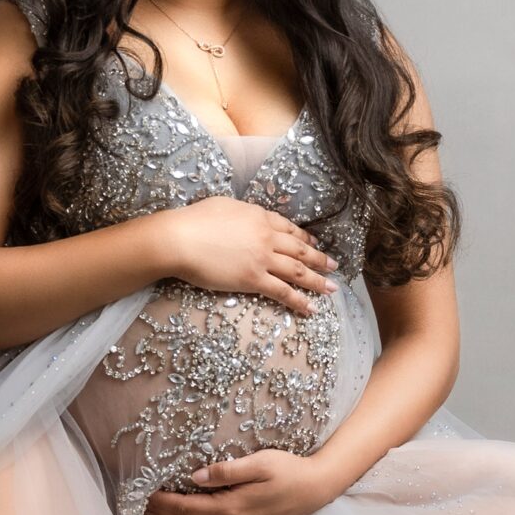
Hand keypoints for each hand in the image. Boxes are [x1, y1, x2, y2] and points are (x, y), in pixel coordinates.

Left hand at [147, 449, 335, 514]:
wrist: (315, 490)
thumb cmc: (289, 470)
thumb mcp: (260, 462)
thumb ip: (227, 471)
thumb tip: (195, 477)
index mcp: (232, 509)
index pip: (186, 509)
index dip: (162, 503)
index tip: (143, 493)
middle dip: (162, 514)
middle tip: (139, 503)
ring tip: (153, 512)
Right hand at [154, 198, 338, 314]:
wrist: (180, 239)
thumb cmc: (194, 220)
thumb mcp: (224, 206)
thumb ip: (241, 214)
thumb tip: (243, 218)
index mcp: (260, 217)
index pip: (290, 229)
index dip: (305, 238)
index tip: (315, 244)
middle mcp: (267, 237)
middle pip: (300, 250)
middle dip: (319, 259)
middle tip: (334, 266)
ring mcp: (262, 259)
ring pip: (297, 271)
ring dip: (317, 280)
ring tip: (331, 289)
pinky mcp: (253, 280)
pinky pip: (283, 292)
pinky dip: (299, 301)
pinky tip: (311, 308)